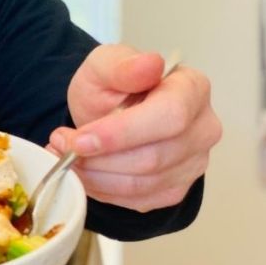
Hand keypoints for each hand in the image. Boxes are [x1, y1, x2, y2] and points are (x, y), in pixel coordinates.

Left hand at [49, 44, 221, 212]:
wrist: (109, 113)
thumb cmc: (112, 88)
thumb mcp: (104, 66)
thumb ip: (122, 65)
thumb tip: (150, 64)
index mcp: (192, 89)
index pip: (169, 116)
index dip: (122, 133)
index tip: (81, 139)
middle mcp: (203, 128)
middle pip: (153, 157)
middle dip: (99, 158)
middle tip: (62, 144)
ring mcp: (194, 163)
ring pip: (142, 184)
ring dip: (95, 175)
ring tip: (66, 155)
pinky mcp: (176, 189)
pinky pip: (137, 200)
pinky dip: (102, 189)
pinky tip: (85, 171)